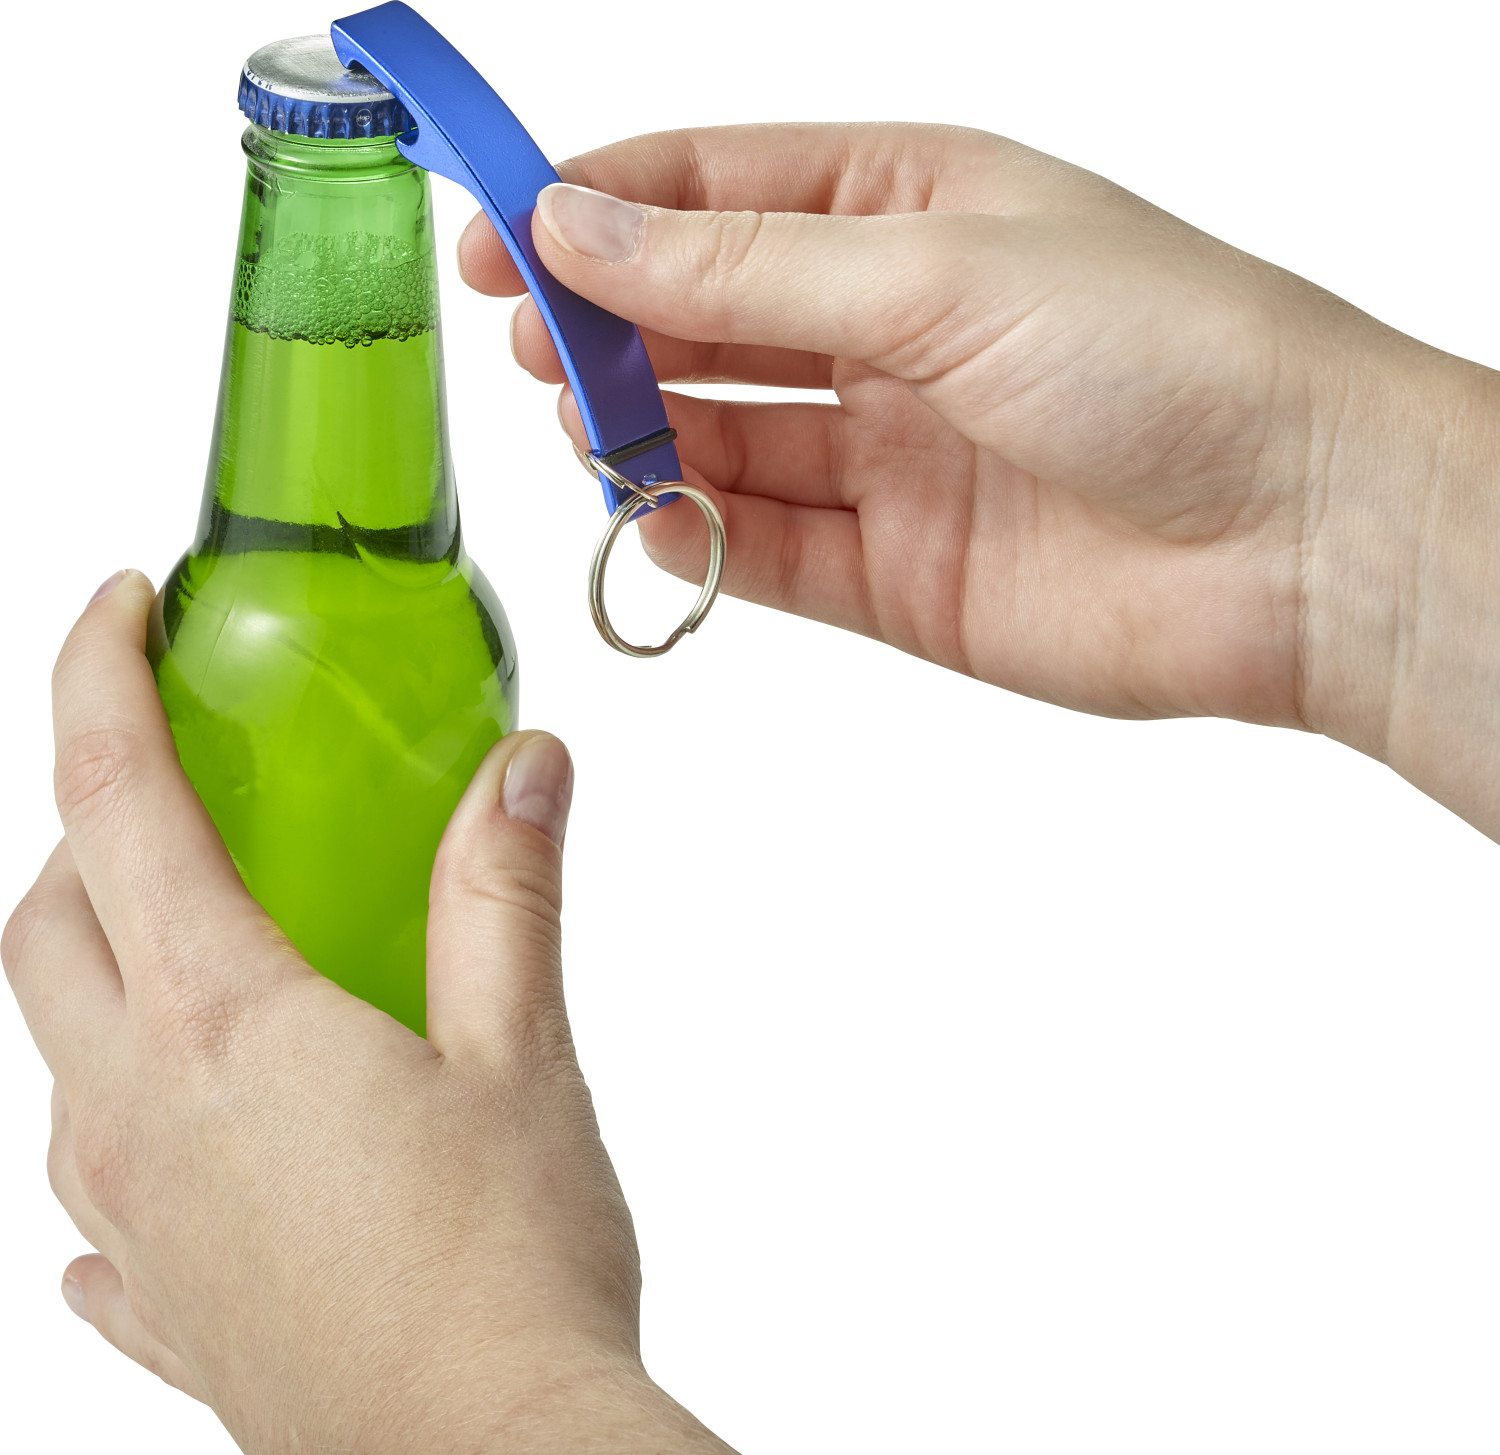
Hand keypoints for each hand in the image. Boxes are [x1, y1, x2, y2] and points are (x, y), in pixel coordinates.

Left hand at [2, 571, 731, 1454]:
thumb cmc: (504, 1274)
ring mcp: (138, 1222)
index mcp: (224, 1025)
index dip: (99, 680)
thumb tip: (522, 771)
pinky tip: (188, 1151)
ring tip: (205, 952)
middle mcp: (142, 1116)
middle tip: (175, 786)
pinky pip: (96, 1204)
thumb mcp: (522, 1054)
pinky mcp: (170, 1306)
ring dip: (101, 972)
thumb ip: (505, 894)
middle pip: (44, 923)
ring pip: (56, 1055)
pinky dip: (122, 1135)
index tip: (120, 607)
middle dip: (83, 826)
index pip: (116, 802)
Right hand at [459, 123, 1499, 837]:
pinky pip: (765, 546)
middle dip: (610, 323)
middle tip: (528, 340)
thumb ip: (751, 267)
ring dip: (645, 428)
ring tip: (585, 419)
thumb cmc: (1173, 356)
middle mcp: (894, 329)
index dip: (600, 206)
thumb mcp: (940, 268)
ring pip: (725, 435)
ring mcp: (892, 455)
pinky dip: (700, 532)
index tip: (498, 229)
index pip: (719, 190)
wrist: (1298, 539)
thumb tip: (587, 232)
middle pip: (706, 316)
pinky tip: (652, 510)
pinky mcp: (898, 569)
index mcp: (913, 208)